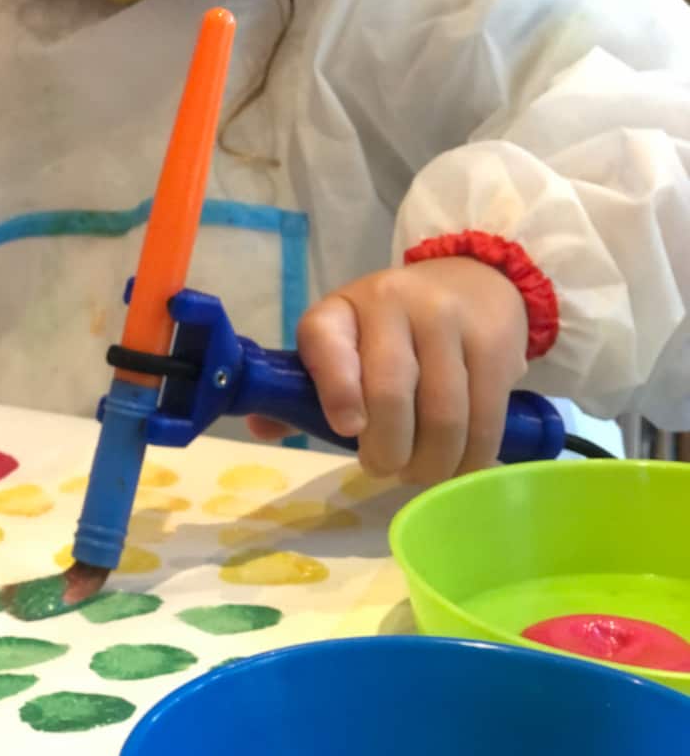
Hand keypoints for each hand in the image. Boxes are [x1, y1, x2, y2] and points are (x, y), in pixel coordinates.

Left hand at [247, 257, 528, 483]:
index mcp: (341, 310)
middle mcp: (391, 303)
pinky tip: (461, 465)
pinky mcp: (493, 340)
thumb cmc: (392, 330)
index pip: (326, 341)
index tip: (348, 430)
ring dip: (432, 461)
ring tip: (423, 473)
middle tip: (386, 469)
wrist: (470, 282)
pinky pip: (485, 414)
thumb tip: (263, 429)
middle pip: (390, 390)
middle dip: (388, 450)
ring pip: (442, 412)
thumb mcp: (344, 343)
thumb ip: (305, 389)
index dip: (335, 389)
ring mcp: (446, 318)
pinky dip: (472, 454)